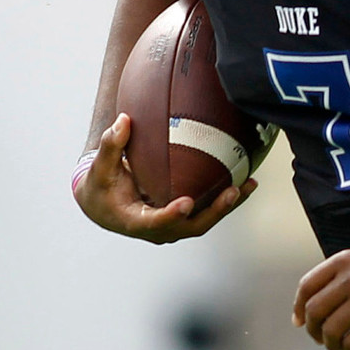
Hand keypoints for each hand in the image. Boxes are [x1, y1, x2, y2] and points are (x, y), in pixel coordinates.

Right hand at [73, 112, 252, 241]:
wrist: (103, 204)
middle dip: (214, 212)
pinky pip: (208, 211)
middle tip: (232, 192)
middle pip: (191, 226)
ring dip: (228, 205)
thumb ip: (111, 145)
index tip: (186, 203)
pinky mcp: (184, 219)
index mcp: (136, 222)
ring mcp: (174, 226)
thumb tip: (124, 119)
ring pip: (205, 220)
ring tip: (249, 185)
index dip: (171, 215)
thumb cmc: (100, 185)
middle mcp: (159, 230)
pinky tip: (247, 181)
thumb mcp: (100, 167)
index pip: (156, 222)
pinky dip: (226, 199)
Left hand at [294, 248, 349, 349]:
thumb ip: (339, 275)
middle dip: (314, 330)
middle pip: (315, 311)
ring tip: (339, 347)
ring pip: (330, 330)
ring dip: (330, 344)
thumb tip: (306, 307)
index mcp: (346, 262)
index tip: (300, 321)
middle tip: (321, 338)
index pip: (307, 286)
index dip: (299, 307)